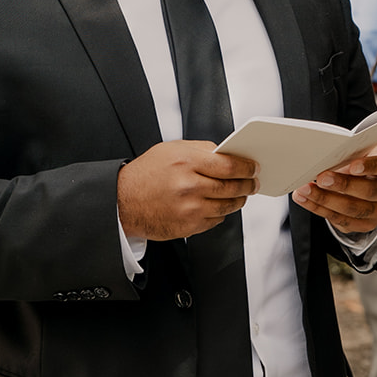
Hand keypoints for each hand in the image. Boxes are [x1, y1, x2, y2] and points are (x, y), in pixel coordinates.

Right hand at [117, 141, 257, 240]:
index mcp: (186, 162)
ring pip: (227, 206)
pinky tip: (218, 206)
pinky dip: (220, 213)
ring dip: (238, 200)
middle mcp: (189, 186)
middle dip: (248, 184)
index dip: (247, 167)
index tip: (254, 168)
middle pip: (232, 187)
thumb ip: (201, 150)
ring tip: (240, 195)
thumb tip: (226, 154)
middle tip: (253, 183)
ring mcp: (189, 208)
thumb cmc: (146, 175)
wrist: (123, 202)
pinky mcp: (188, 226)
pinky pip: (215, 220)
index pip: (229, 165)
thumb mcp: (170, 150)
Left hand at [291, 144, 376, 233]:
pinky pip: (342, 221)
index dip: (371, 166)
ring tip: (305, 189)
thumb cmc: (365, 158)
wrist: (372, 178)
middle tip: (321, 178)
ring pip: (353, 210)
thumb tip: (326, 160)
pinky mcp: (367, 224)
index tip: (352, 165)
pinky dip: (319, 209)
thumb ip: (351, 154)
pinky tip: (305, 199)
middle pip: (369, 192)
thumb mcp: (363, 149)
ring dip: (325, 200)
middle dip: (342, 185)